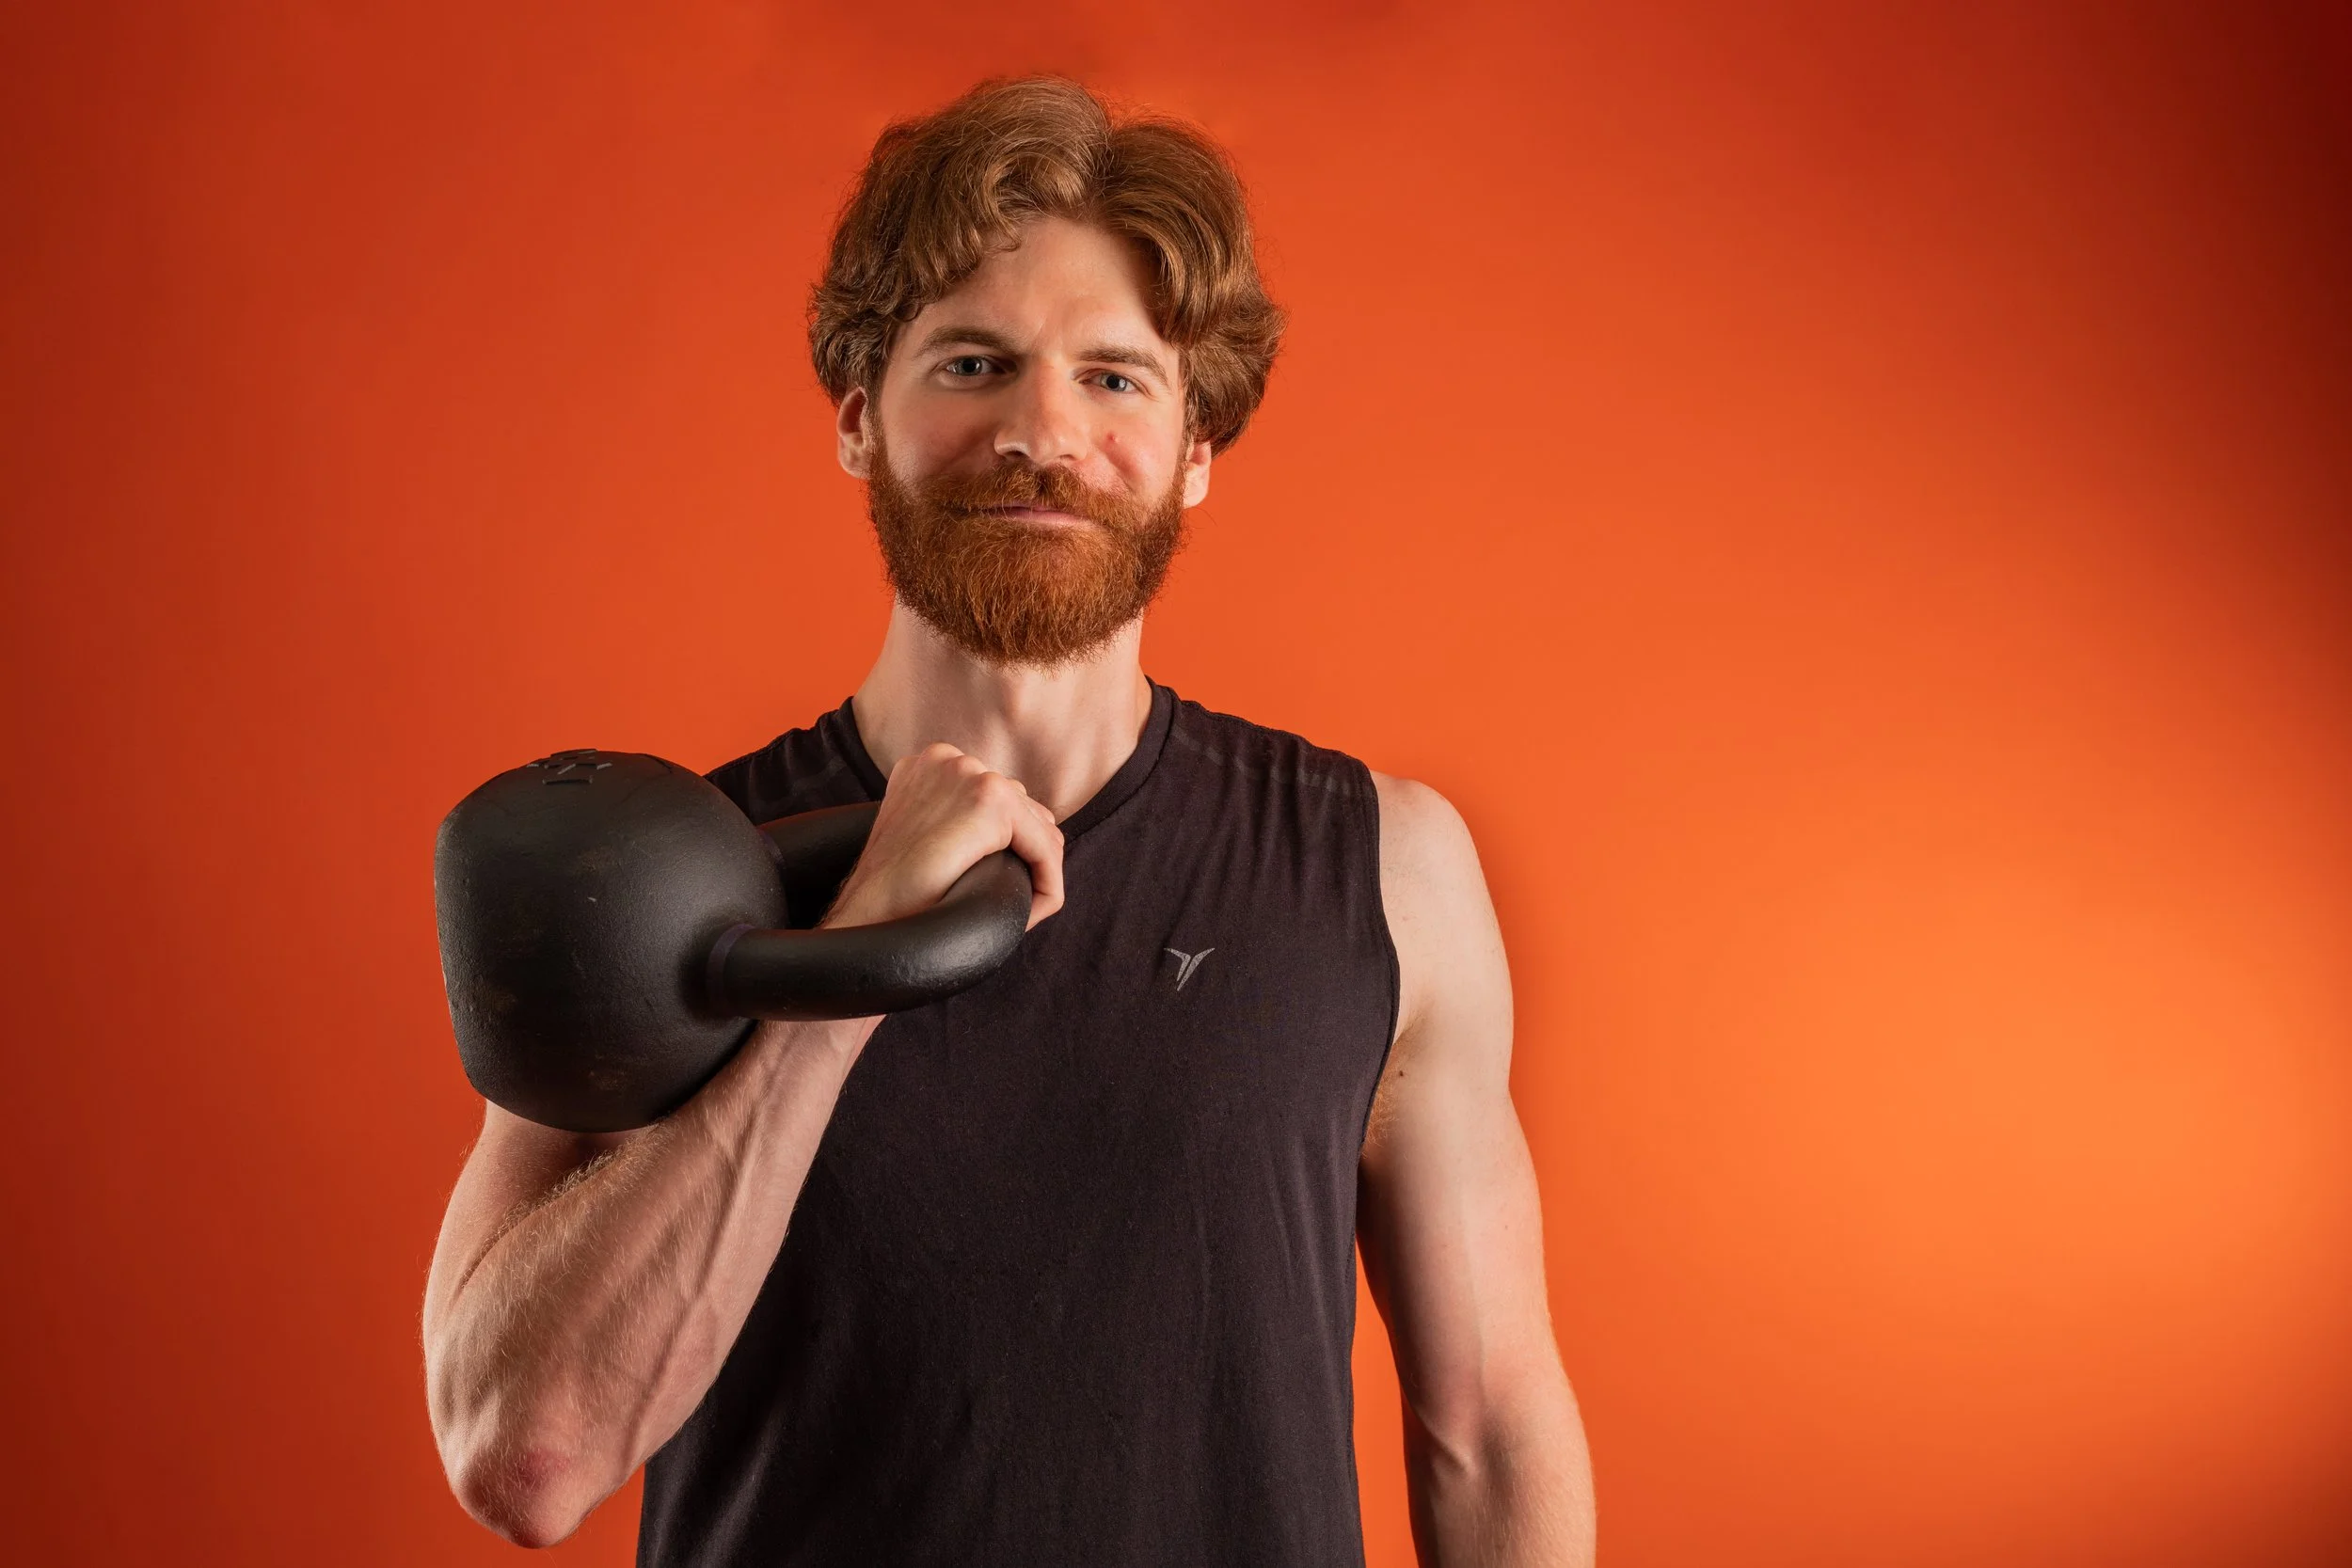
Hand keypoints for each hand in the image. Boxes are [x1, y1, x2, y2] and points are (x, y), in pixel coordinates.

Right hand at [821, 743, 1064, 931]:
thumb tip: (1001, 836)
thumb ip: (953, 820)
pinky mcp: (990, 801)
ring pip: (1040, 830)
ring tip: (1016, 909)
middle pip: (1025, 811)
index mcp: (929, 765)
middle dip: (1026, 857)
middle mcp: (948, 758)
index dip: (1008, 849)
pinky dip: (1047, 886)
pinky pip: (1046, 851)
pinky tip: (1028, 914)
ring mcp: (969, 774)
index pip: (999, 800)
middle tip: (1011, 902)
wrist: (866, 917)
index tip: (998, 886)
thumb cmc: (890, 892)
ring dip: (1037, 872)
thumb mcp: (918, 838)